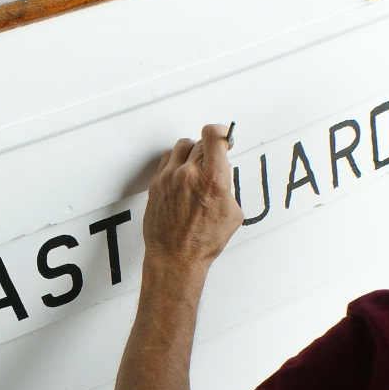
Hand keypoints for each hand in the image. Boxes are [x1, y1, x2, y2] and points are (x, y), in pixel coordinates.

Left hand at [142, 124, 242, 274]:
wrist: (176, 257)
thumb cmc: (204, 241)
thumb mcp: (232, 213)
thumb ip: (227, 186)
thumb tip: (223, 173)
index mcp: (212, 179)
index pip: (214, 135)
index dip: (223, 131)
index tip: (226, 136)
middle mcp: (189, 174)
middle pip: (201, 141)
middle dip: (211, 148)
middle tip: (216, 157)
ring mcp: (169, 178)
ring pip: (182, 146)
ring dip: (192, 151)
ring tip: (198, 165)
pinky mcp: (156, 184)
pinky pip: (167, 160)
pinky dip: (177, 162)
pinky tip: (182, 173)